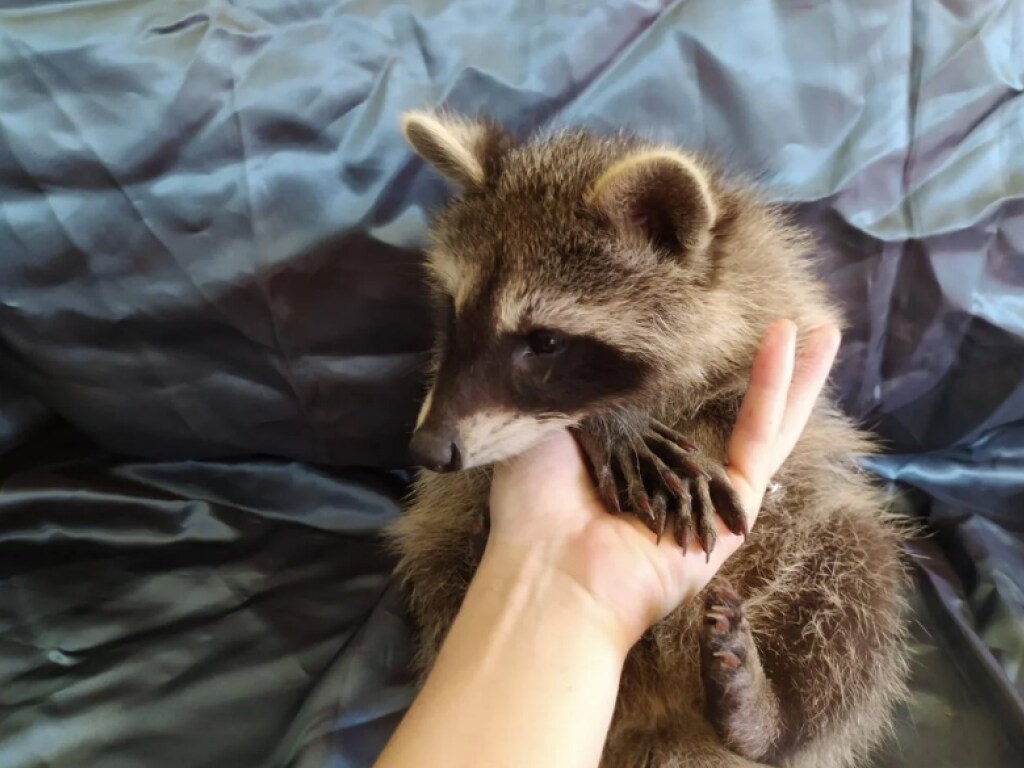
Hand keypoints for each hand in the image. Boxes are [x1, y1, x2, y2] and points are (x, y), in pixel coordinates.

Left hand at [486, 320, 840, 648]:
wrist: (549, 570)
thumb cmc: (534, 508)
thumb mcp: (547, 428)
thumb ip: (581, 393)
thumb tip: (593, 348)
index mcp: (628, 466)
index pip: (672, 416)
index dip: (693, 377)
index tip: (705, 333)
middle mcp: (671, 484)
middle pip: (729, 419)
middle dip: (766, 376)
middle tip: (793, 325)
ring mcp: (707, 501)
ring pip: (764, 429)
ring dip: (792, 376)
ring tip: (822, 329)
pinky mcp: (733, 517)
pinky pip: (761, 444)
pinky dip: (777, 393)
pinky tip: (796, 348)